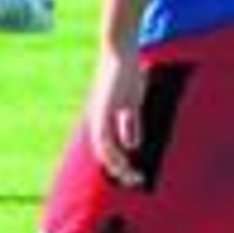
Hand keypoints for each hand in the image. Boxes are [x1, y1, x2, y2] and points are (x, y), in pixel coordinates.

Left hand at [87, 48, 146, 187]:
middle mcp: (98, 122)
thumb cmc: (125, 74)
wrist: (119, 51)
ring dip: (117, 166)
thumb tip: (132, 146)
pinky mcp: (104, 110)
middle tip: (135, 181)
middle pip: (104, 156)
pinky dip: (114, 153)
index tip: (135, 176)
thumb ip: (130, 124)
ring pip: (103, 152)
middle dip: (119, 171)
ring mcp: (99, 116)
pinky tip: (125, 160)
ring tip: (132, 175)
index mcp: (103, 122)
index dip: (119, 166)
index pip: (108, 152)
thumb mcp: (130, 104)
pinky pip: (105, 139)